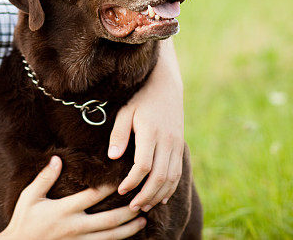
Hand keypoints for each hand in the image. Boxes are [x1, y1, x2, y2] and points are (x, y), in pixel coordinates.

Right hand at [0, 156, 146, 239]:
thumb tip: (57, 158)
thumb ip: (45, 178)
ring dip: (128, 229)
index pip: (92, 196)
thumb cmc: (24, 220)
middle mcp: (75, 227)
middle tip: (143, 202)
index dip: (109, 187)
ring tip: (143, 220)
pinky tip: (127, 235)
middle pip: (109, 220)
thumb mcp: (29, 197)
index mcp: (64, 210)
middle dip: (127, 212)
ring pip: (110, 236)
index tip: (122, 177)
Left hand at [108, 38, 184, 211]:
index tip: (121, 190)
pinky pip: (178, 172)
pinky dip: (170, 188)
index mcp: (151, 132)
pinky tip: (159, 198)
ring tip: (143, 206)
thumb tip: (113, 157)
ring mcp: (176, 144)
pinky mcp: (180, 146)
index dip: (132, 181)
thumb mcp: (125, 111)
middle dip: (146, 195)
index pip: (144, 165)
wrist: (166, 85)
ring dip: (157, 195)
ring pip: (171, 177)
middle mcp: (167, 140)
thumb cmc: (140, 98)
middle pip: (160, 176)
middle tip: (132, 207)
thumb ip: (119, 134)